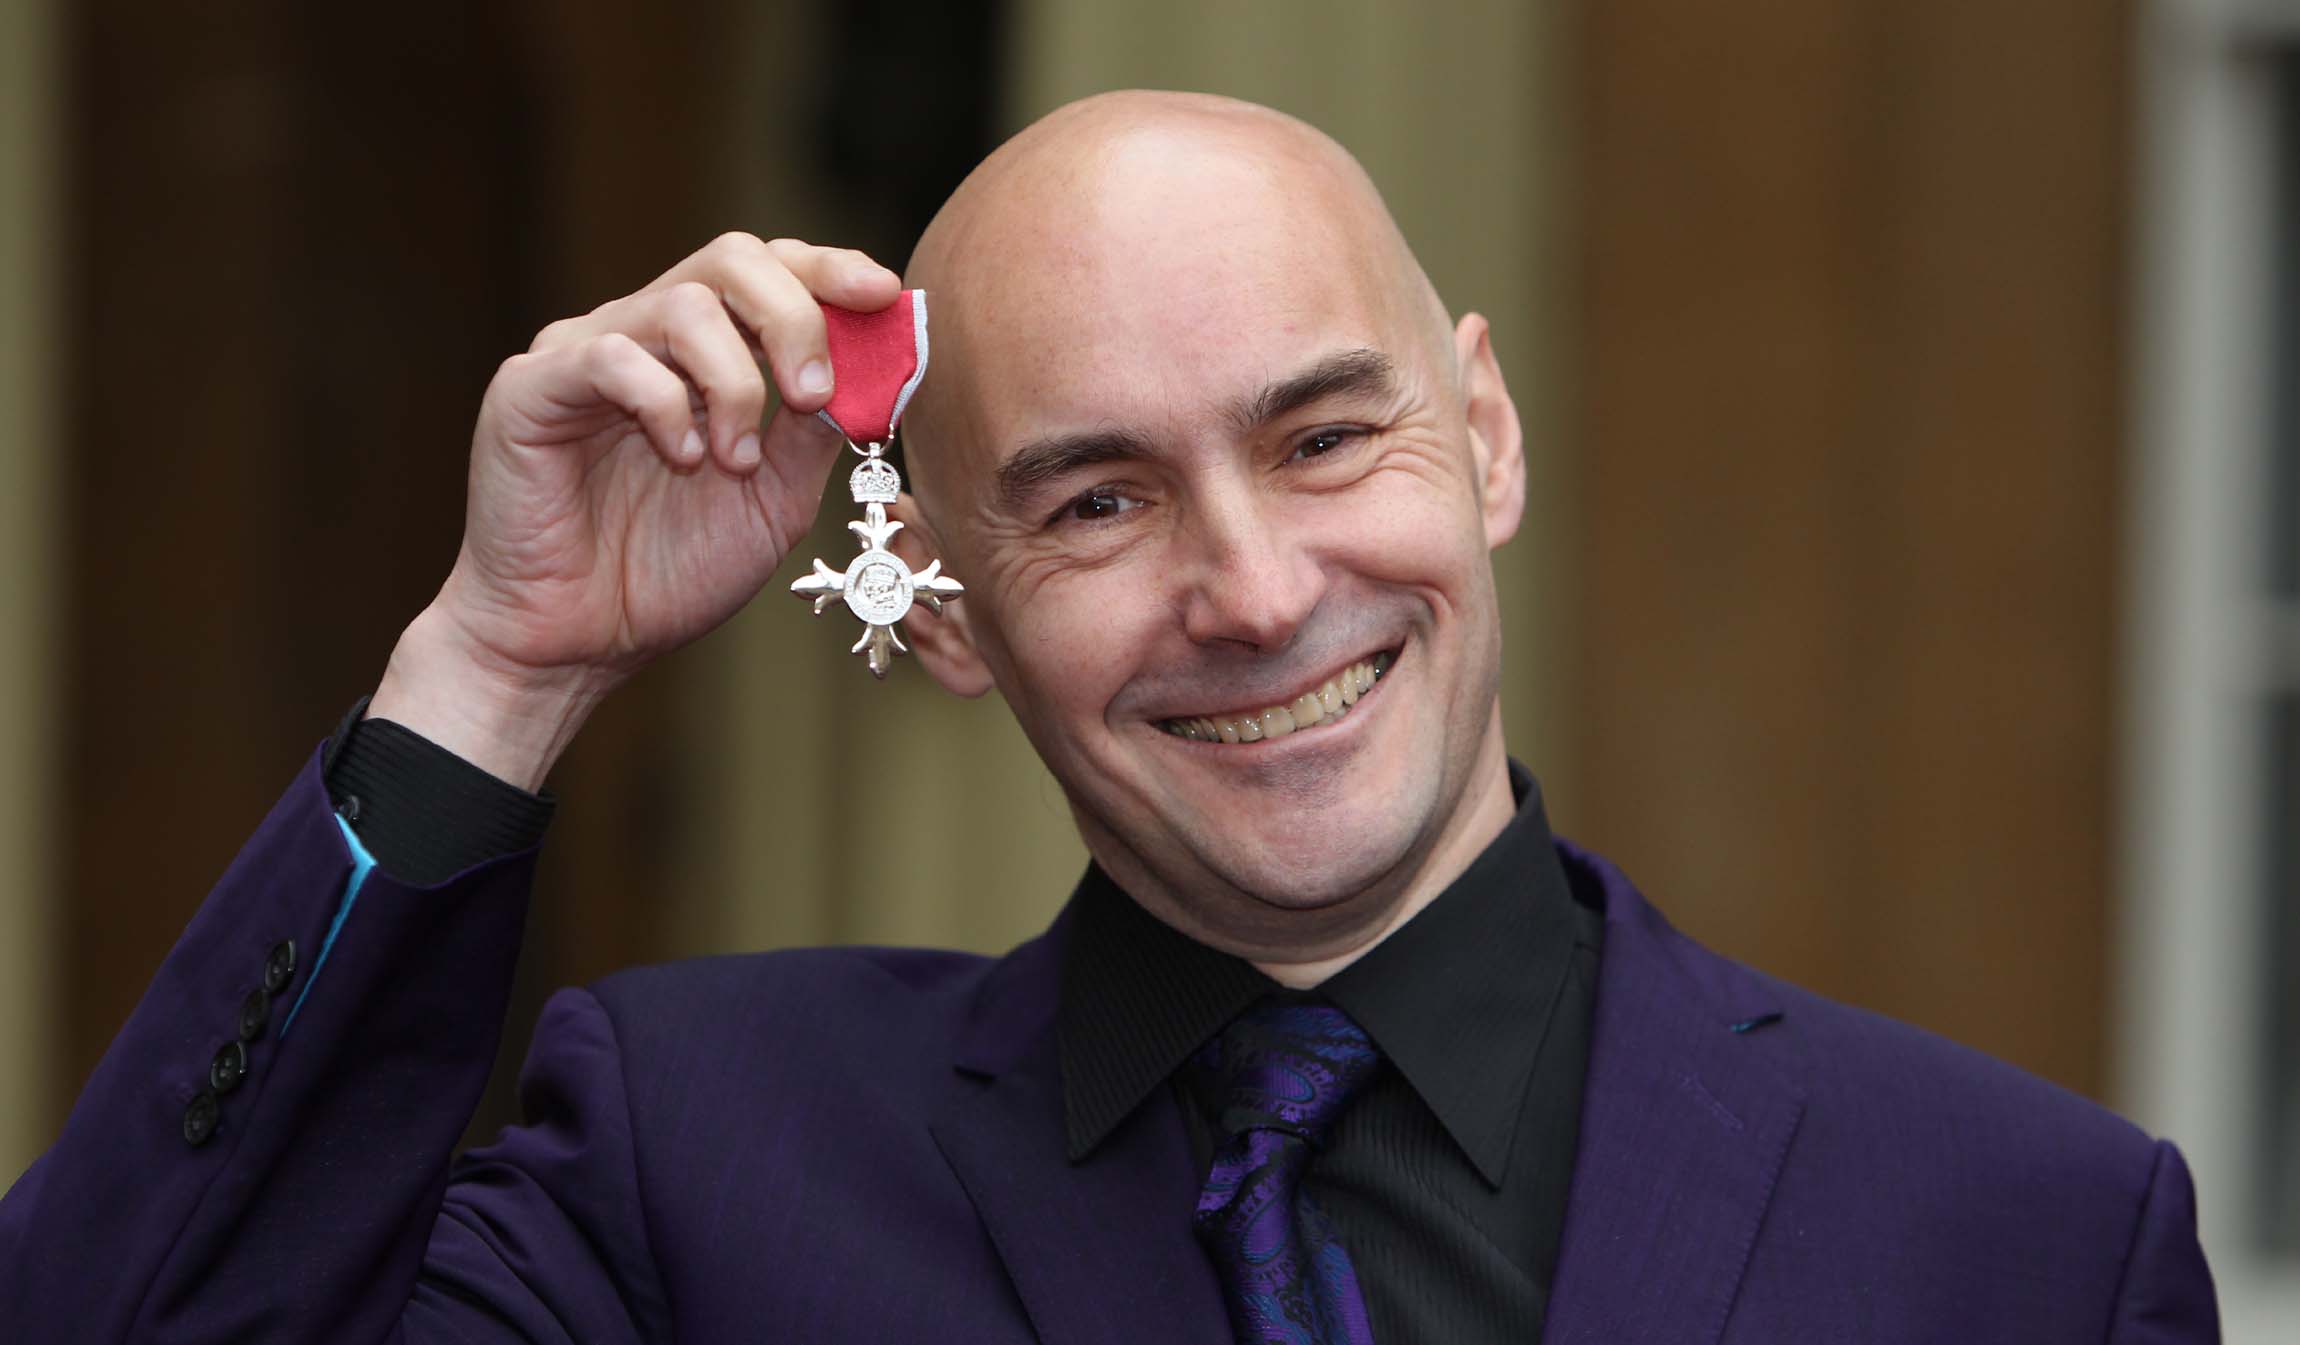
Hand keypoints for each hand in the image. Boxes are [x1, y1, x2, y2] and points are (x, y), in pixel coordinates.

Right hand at [369, 233, 902, 788]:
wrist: (579, 643)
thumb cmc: (669, 572)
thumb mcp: (773, 501)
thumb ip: (815, 433)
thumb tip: (875, 371)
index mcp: (704, 353)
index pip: (771, 269)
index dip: (829, 271)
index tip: (884, 295)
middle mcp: (644, 334)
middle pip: (731, 259)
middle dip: (793, 316)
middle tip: (813, 393)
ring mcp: (583, 352)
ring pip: (682, 304)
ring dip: (734, 383)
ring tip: (735, 461)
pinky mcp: (530, 387)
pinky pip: (610, 357)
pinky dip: (665, 406)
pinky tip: (681, 460)